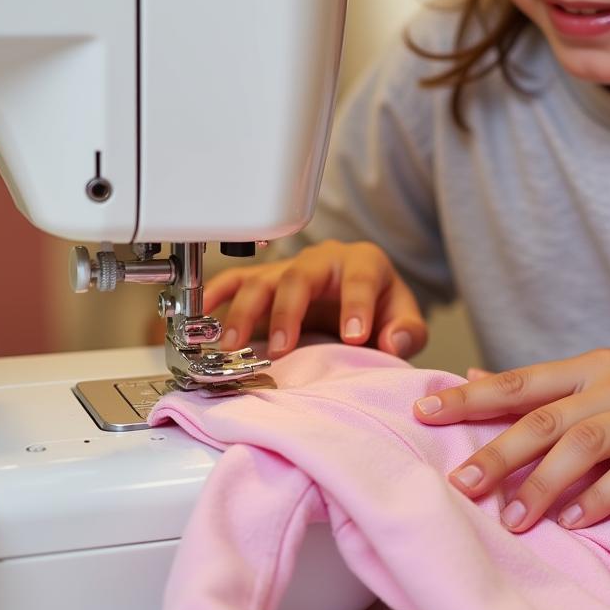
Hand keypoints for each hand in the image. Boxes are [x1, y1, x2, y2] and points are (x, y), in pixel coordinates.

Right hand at [203, 239, 427, 359]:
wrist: (363, 303)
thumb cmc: (381, 309)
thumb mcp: (404, 317)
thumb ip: (407, 331)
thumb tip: (393, 342)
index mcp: (362, 263)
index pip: (359, 278)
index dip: (356, 306)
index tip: (353, 337)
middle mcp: (322, 261)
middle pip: (299, 276)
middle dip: (289, 311)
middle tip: (283, 348)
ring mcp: (290, 269)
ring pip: (262, 280)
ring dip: (245, 312)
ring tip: (233, 344)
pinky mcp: (266, 281)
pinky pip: (236, 280)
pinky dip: (218, 294)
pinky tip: (202, 311)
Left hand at [413, 348, 609, 531]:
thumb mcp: (608, 374)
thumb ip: (546, 383)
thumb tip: (477, 375)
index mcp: (590, 367)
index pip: (519, 381)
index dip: (471, 396)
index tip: (423, 410)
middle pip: (544, 418)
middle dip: (498, 450)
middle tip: (460, 483)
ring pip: (585, 445)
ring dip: (544, 483)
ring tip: (511, 518)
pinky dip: (603, 497)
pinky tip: (576, 522)